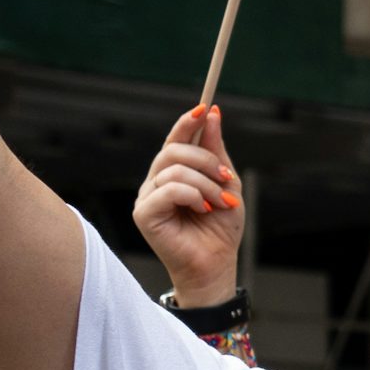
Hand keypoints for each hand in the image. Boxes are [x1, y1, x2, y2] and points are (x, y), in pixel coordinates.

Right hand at [132, 107, 242, 307]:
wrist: (217, 262)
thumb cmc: (220, 227)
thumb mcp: (226, 182)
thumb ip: (215, 150)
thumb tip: (211, 113)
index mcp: (174, 172)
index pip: (175, 139)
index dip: (187, 121)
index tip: (205, 107)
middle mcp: (156, 181)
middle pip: (173, 150)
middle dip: (206, 160)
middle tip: (226, 177)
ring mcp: (147, 197)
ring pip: (173, 169)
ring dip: (205, 183)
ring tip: (219, 202)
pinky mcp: (143, 213)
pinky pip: (168, 189)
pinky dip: (192, 195)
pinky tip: (203, 209)